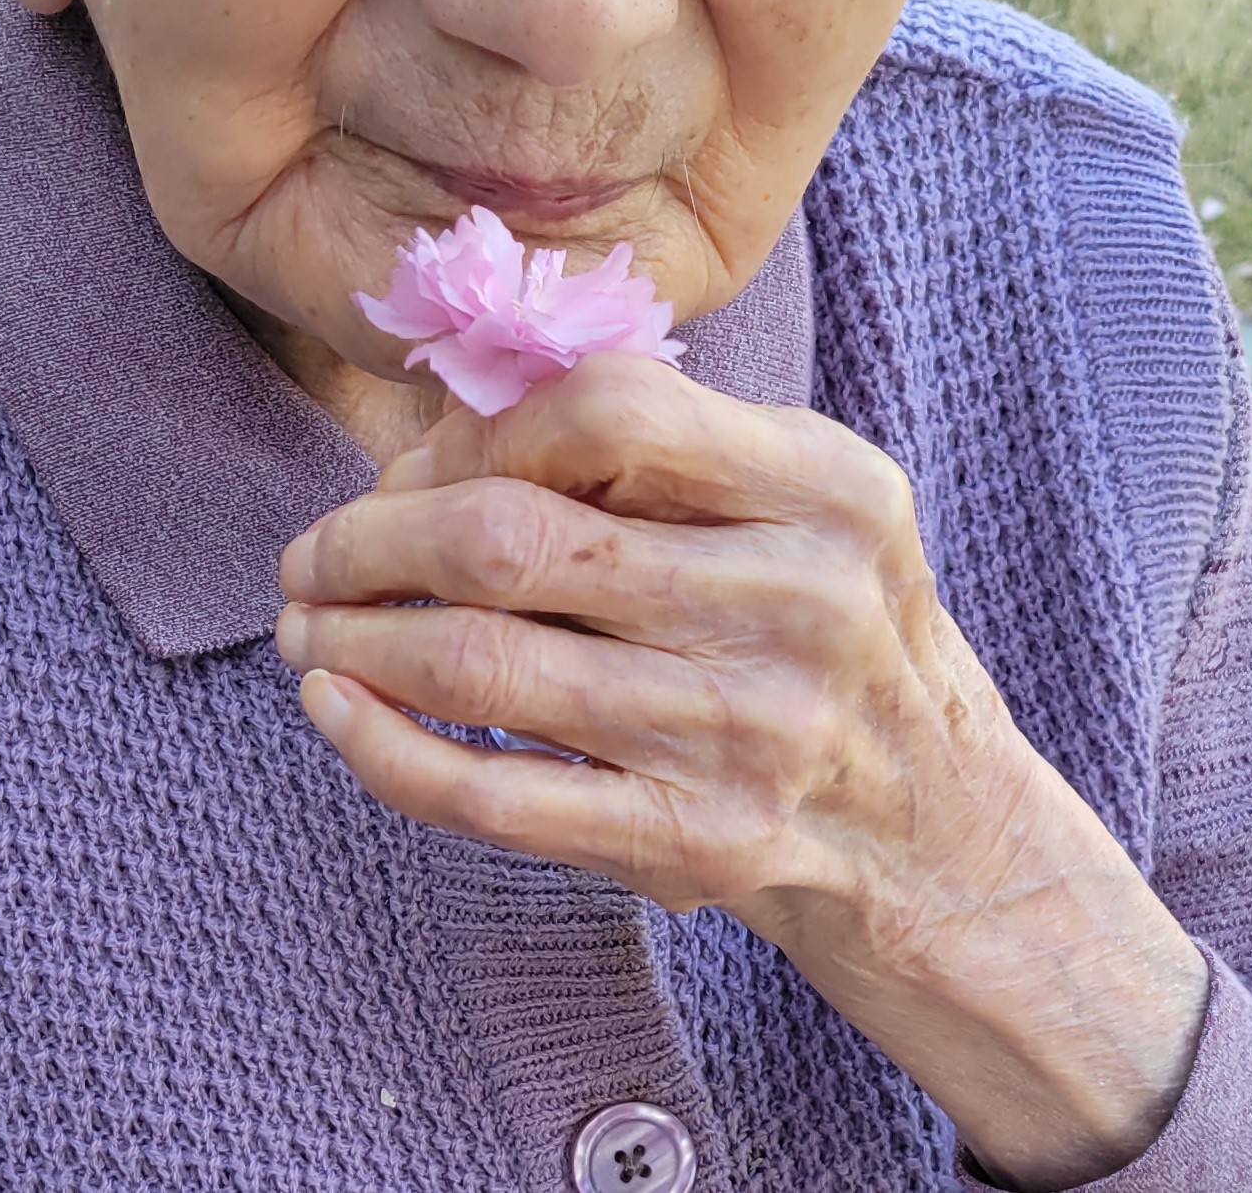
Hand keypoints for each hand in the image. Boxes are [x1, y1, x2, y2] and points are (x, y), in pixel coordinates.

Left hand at [276, 353, 1205, 1190]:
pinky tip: (334, 709)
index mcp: (826, 485)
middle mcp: (798, 599)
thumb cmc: (839, 638)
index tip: (414, 466)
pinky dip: (383, 747)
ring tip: (305, 625)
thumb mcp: (806, 508)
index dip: (478, 430)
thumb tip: (435, 434)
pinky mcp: (695, 845)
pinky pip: (492, 793)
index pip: (605, 406)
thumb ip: (660, 452)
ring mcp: (745, 732)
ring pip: (481, 663)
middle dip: (370, 538)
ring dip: (353, 639)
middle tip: (311, 554)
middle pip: (515, 536)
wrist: (945, 837)